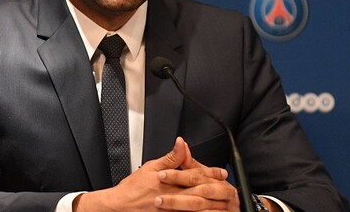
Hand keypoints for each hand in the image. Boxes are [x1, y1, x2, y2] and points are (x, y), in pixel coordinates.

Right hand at [74, 137, 237, 211]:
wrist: (121, 206)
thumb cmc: (133, 189)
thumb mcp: (151, 167)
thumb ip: (170, 158)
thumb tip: (181, 144)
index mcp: (169, 181)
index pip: (194, 175)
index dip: (209, 173)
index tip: (220, 172)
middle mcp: (173, 196)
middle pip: (199, 191)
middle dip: (215, 188)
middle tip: (228, 187)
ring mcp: (172, 209)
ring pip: (196, 206)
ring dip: (211, 203)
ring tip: (223, 201)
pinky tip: (206, 211)